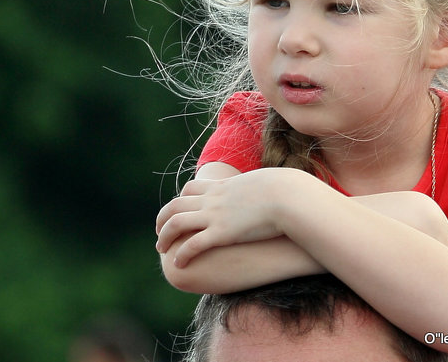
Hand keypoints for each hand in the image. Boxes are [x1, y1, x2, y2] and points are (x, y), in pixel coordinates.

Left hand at [155, 170, 287, 266]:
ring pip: (177, 223)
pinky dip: (182, 254)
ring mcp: (215, 216)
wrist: (287, 196)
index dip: (181, 199)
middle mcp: (213, 200)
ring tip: (161, 248)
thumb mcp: (265, 183)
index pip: (190, 188)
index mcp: (222, 187)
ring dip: (165, 236)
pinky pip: (193, 244)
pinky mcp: (222, 233)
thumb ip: (258, 187)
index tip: (179, 211)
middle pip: (176, 205)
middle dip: (163, 218)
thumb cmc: (283, 190)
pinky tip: (179, 263)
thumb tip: (268, 188)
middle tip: (160, 233)